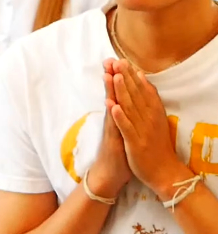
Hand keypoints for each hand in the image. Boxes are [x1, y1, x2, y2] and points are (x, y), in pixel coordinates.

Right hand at [86, 59, 133, 200]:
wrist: (109, 175)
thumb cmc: (120, 154)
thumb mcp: (123, 131)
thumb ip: (123, 116)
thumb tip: (125, 102)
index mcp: (119, 117)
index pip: (120, 93)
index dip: (120, 77)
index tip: (120, 60)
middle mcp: (114, 120)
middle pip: (114, 94)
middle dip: (113, 76)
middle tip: (110, 58)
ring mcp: (112, 129)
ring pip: (111, 105)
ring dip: (110, 89)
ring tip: (108, 72)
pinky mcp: (112, 140)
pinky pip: (113, 124)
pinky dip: (112, 113)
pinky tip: (110, 102)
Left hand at [108, 59, 190, 197]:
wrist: (164, 173)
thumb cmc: (157, 147)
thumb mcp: (156, 122)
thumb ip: (150, 103)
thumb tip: (144, 82)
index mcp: (154, 114)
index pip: (144, 91)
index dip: (133, 76)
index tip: (124, 60)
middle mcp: (149, 119)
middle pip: (136, 95)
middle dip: (126, 77)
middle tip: (117, 61)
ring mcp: (142, 131)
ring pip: (131, 108)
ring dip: (123, 91)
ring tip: (115, 76)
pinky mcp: (135, 143)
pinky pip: (126, 128)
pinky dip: (120, 116)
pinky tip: (112, 105)